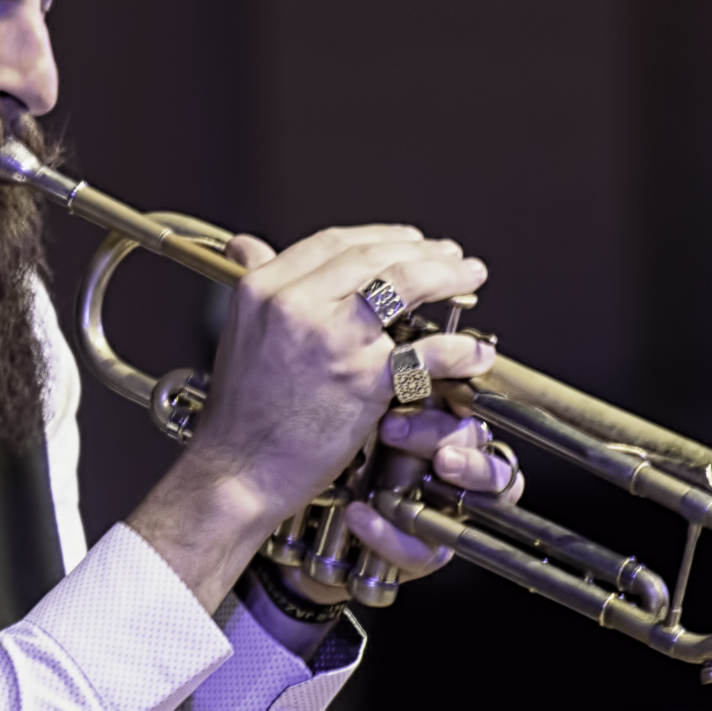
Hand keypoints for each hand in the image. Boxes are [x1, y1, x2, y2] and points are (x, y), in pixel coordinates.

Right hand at [128, 223, 492, 610]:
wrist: (238, 473)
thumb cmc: (241, 417)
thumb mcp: (238, 333)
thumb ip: (253, 284)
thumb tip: (247, 246)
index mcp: (264, 290)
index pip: (333, 242)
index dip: (380, 237)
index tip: (408, 241)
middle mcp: (295, 304)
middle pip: (373, 257)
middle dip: (422, 251)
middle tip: (451, 257)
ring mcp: (332, 339)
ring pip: (404, 284)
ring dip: (447, 277)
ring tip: (470, 279)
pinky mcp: (362, 378)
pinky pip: (424, 350)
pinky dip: (458, 350)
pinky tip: (474, 352)